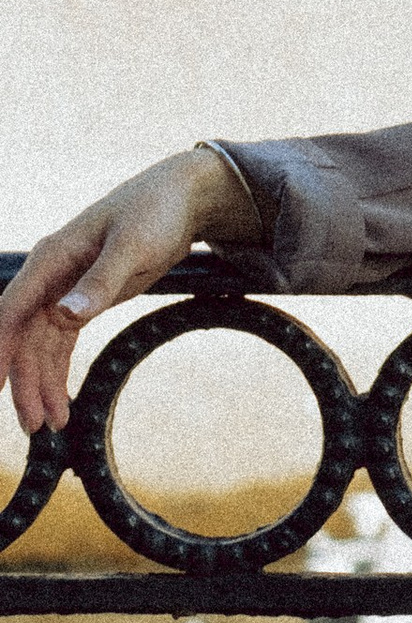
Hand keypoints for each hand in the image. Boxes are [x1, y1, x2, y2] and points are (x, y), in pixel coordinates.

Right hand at [0, 152, 258, 437]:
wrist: (183, 197)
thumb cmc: (156, 211)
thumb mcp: (133, 246)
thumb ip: (100, 282)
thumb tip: (64, 316)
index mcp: (52, 258)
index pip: (12, 311)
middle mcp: (50, 275)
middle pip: (25, 338)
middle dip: (26, 381)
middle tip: (37, 426)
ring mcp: (65, 288)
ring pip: (41, 345)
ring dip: (42, 383)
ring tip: (51, 425)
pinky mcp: (84, 298)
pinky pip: (60, 342)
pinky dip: (58, 370)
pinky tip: (60, 400)